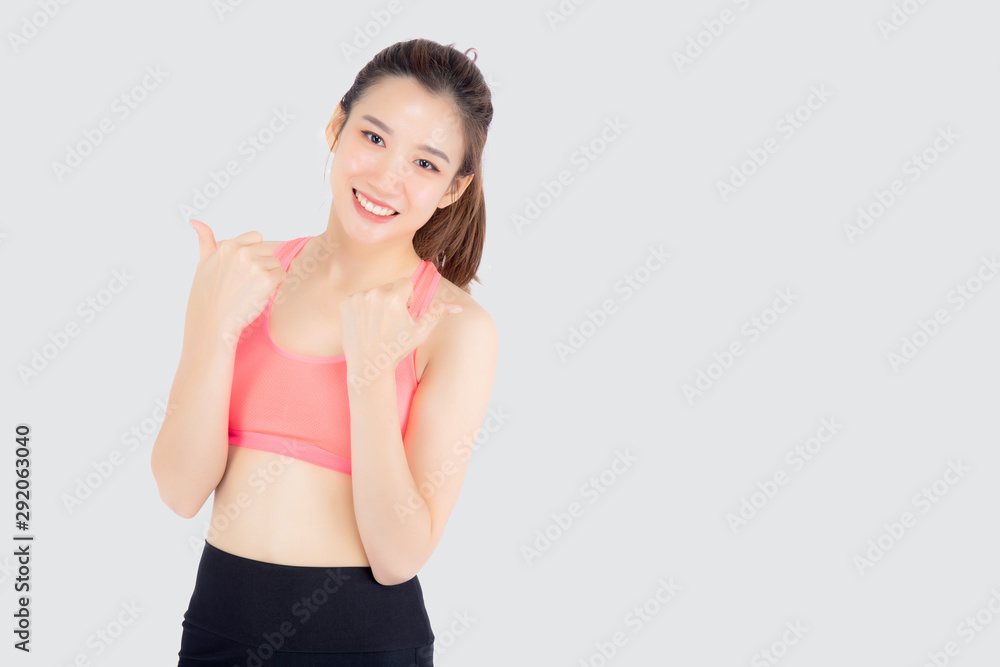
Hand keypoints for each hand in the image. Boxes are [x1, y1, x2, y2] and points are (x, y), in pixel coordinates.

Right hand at [188, 219, 285, 338]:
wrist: (215, 322)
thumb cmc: (208, 295)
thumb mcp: (203, 264)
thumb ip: (205, 241)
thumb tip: (194, 220)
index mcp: (228, 246)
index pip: (257, 237)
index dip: (255, 253)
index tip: (245, 268)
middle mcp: (241, 252)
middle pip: (268, 251)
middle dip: (262, 264)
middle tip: (246, 282)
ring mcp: (254, 265)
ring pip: (275, 264)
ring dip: (269, 276)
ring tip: (251, 289)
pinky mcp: (266, 280)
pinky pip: (281, 275)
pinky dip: (275, 285)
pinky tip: (260, 294)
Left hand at [339, 273, 461, 378]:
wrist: (368, 365)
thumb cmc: (396, 349)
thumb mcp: (420, 332)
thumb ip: (437, 314)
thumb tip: (457, 307)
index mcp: (393, 298)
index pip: (405, 283)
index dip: (407, 298)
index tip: (404, 313)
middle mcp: (374, 294)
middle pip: (389, 287)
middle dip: (392, 300)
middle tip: (390, 323)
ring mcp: (357, 298)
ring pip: (374, 292)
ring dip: (378, 303)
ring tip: (378, 325)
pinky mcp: (345, 303)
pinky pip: (359, 298)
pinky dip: (363, 307)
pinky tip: (366, 324)